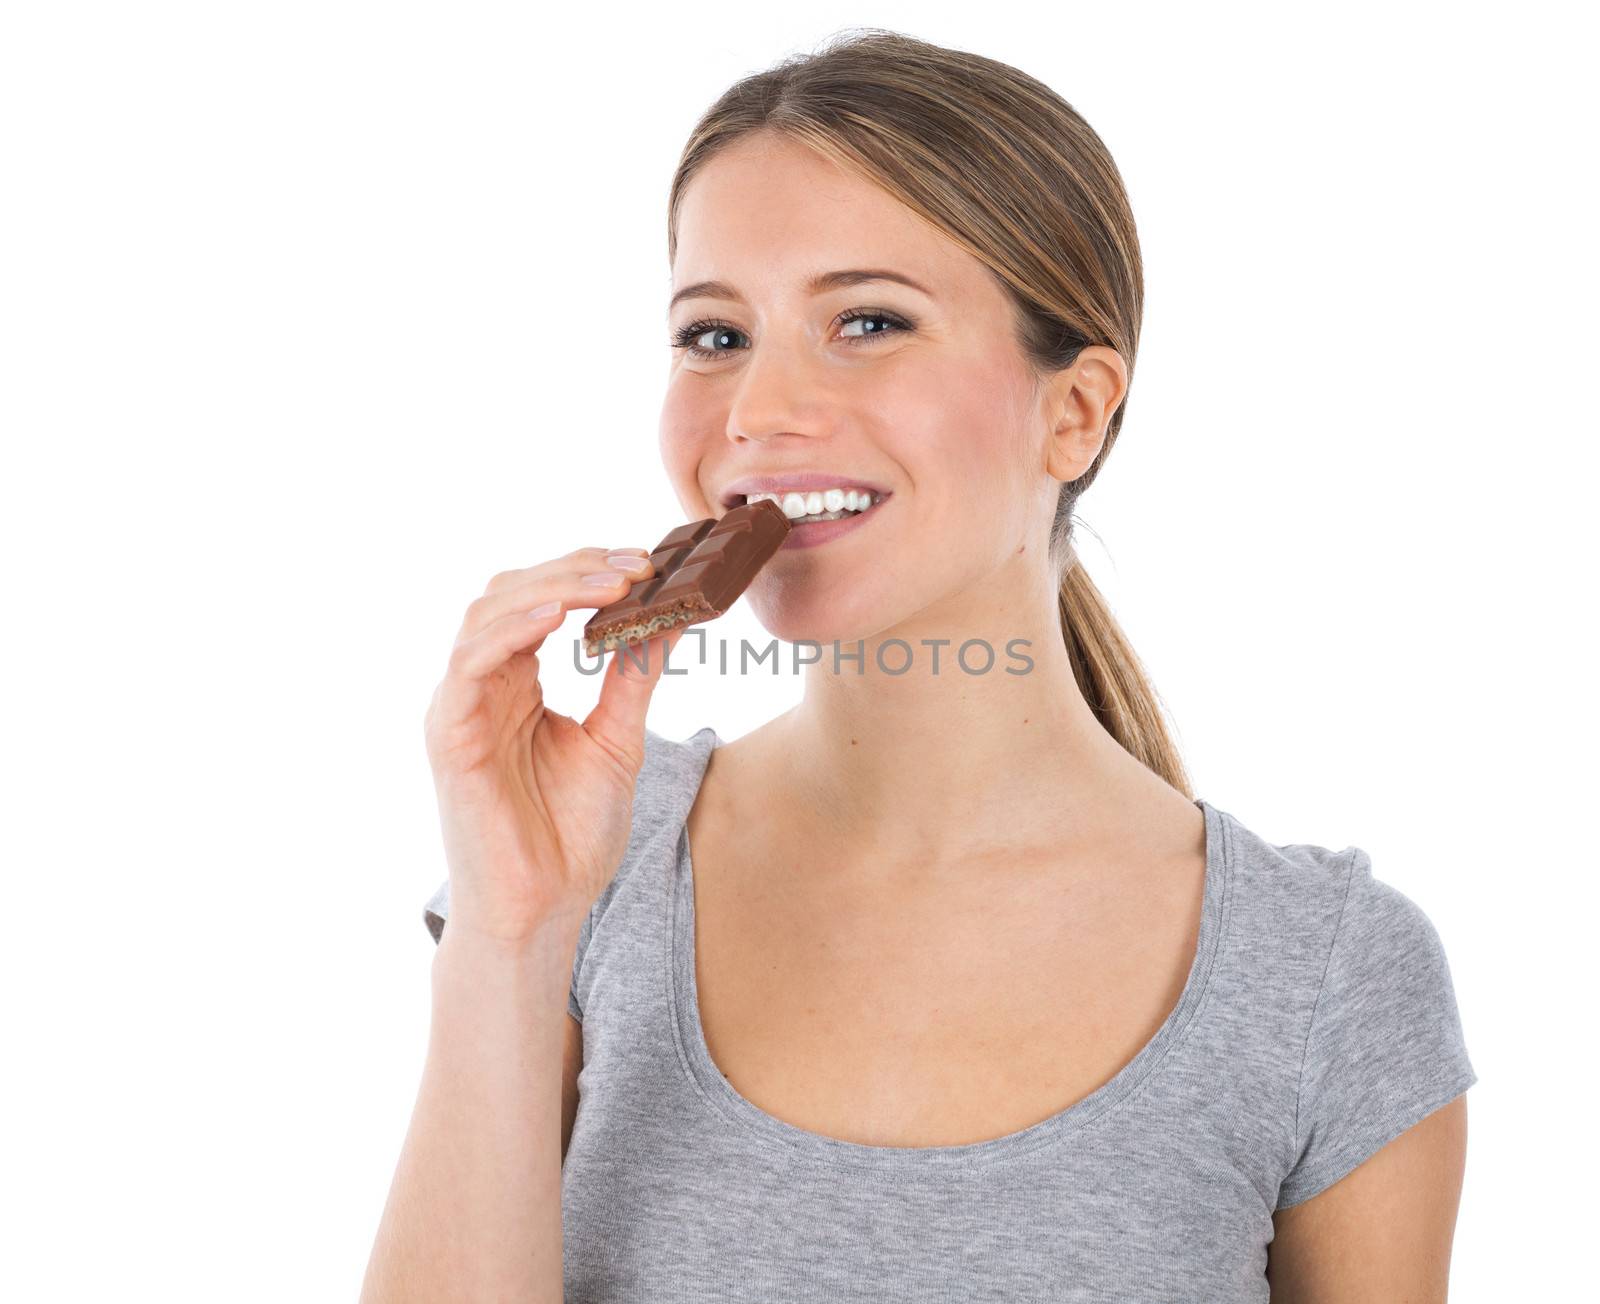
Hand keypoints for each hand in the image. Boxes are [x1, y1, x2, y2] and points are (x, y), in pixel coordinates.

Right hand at [422, 546, 685, 942]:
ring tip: (611, 583)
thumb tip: (672, 619)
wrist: (543, 911)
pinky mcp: (449, 735)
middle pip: (512, 594)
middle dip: (574, 570)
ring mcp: (460, 707)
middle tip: (635, 563)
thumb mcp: (616, 741)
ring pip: (489, 614)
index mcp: (517, 684)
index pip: (540, 602)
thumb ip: (633, 678)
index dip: (586, 574)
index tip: (646, 563)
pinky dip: (512, 631)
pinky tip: (558, 618)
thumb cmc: (569, 837)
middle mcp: (483, 686)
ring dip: (552, 589)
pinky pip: (470, 663)